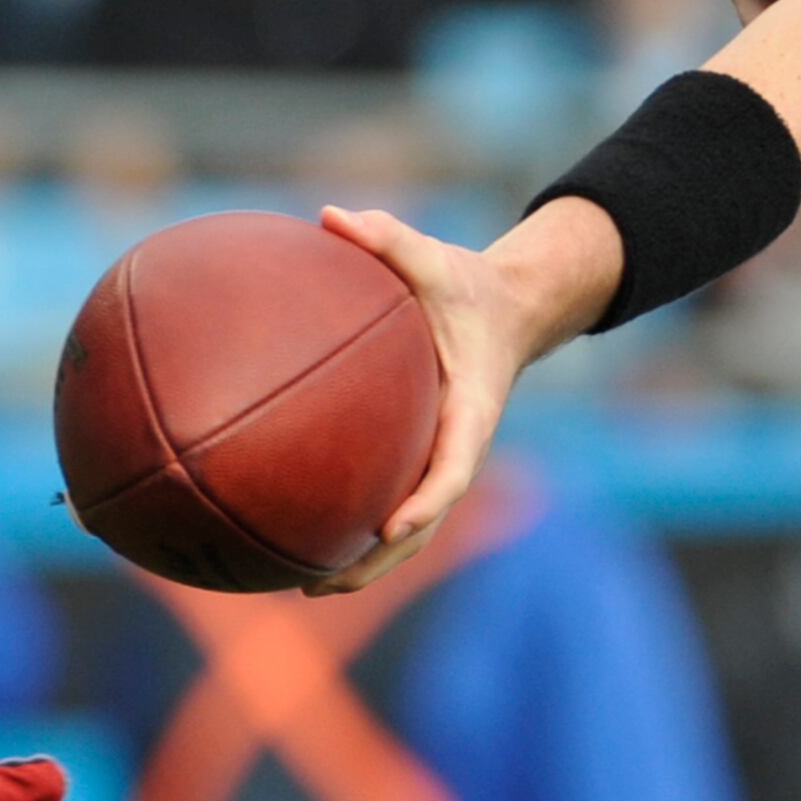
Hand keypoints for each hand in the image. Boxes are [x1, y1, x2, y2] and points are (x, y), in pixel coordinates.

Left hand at [304, 200, 613, 594]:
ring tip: (302, 585)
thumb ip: (388, 236)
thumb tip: (330, 215)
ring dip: (361, 565)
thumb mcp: (435, 256)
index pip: (451, 470)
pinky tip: (294, 534)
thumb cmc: (466, 285)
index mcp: (469, 412)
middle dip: (376, 562)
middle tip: (322, 584)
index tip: (390, 528)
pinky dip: (348, 524)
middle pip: (420, 526)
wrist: (506, 309)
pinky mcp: (418, 459)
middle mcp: (454, 449)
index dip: (424, 504)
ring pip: (403, 532)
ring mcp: (436, 461)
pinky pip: (384, 499)